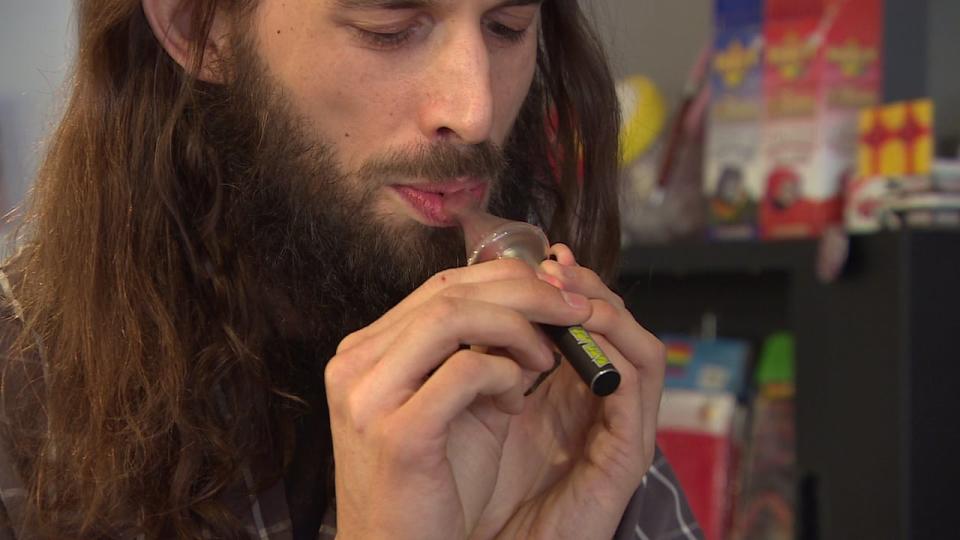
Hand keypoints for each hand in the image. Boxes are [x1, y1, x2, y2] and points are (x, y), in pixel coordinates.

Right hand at [325, 259, 593, 539]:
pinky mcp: (397, 434)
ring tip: (549, 355)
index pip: (441, 286)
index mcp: (368, 352)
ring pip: (452, 317)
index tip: (557, 292)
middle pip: (448, 291)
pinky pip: (464, 372)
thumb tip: (540, 313)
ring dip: (518, 326)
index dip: (506, 279)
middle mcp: (357, 364)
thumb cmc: (433, 487)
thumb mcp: (462, 408)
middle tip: (574, 310)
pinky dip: (505, 374)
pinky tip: (517, 399)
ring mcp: (369, 396)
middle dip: (524, 293)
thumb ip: (486, 357)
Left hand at [471, 244, 665, 539]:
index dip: (570, 288)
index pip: (587, 326)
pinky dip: (613, 351)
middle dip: (587, 290)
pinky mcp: (625, 457)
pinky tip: (576, 335)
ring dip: (605, 312)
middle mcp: (600, 409)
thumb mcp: (480, 412)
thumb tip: (472, 302)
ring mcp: (619, 432)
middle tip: (554, 267)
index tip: (540, 259)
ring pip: (640, 350)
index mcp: (568, 396)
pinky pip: (636, 389)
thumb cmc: (477, 493)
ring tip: (566, 290)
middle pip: (618, 330)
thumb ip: (489, 364)